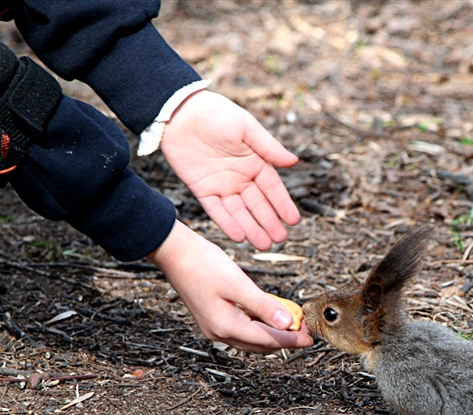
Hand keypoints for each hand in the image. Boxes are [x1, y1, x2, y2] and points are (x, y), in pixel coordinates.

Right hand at [148, 220, 312, 352]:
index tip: (311, 337)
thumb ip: (264, 305)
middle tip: (306, 330)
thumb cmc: (202, 263)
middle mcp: (219, 332)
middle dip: (285, 338)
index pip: (267, 339)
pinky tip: (272, 315)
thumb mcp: (238, 283)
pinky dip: (260, 325)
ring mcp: (214, 327)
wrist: (174, 252)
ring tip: (294, 323)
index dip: (292, 339)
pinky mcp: (213, 318)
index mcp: (225, 326)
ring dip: (273, 333)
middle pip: (260, 344)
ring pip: (252, 338)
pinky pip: (243, 329)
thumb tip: (288, 323)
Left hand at [161, 90, 299, 249]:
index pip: (272, 188)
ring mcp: (221, 185)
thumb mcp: (246, 127)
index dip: (283, 204)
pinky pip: (216, 210)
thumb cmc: (216, 113)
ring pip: (239, 212)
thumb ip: (269, 147)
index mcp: (254, 162)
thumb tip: (294, 162)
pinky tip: (239, 236)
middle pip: (257, 204)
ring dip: (251, 228)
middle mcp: (240, 177)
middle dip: (269, 222)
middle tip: (280, 239)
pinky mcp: (202, 189)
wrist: (179, 111)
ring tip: (263, 244)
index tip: (293, 220)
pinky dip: (227, 223)